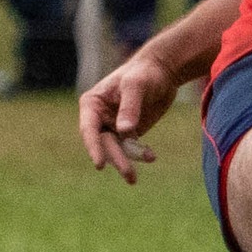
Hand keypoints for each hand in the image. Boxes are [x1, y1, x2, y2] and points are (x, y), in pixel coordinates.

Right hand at [78, 47, 182, 183]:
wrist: (163, 71)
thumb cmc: (145, 72)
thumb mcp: (137, 85)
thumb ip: (130, 107)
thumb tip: (124, 131)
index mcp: (92, 104)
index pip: (89, 129)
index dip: (93, 147)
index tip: (100, 164)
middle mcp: (100, 118)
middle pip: (104, 143)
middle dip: (116, 159)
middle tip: (129, 176)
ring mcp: (114, 126)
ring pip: (116, 150)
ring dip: (126, 163)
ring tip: (132, 179)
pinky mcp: (129, 132)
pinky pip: (131, 148)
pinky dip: (139, 154)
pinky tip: (151, 156)